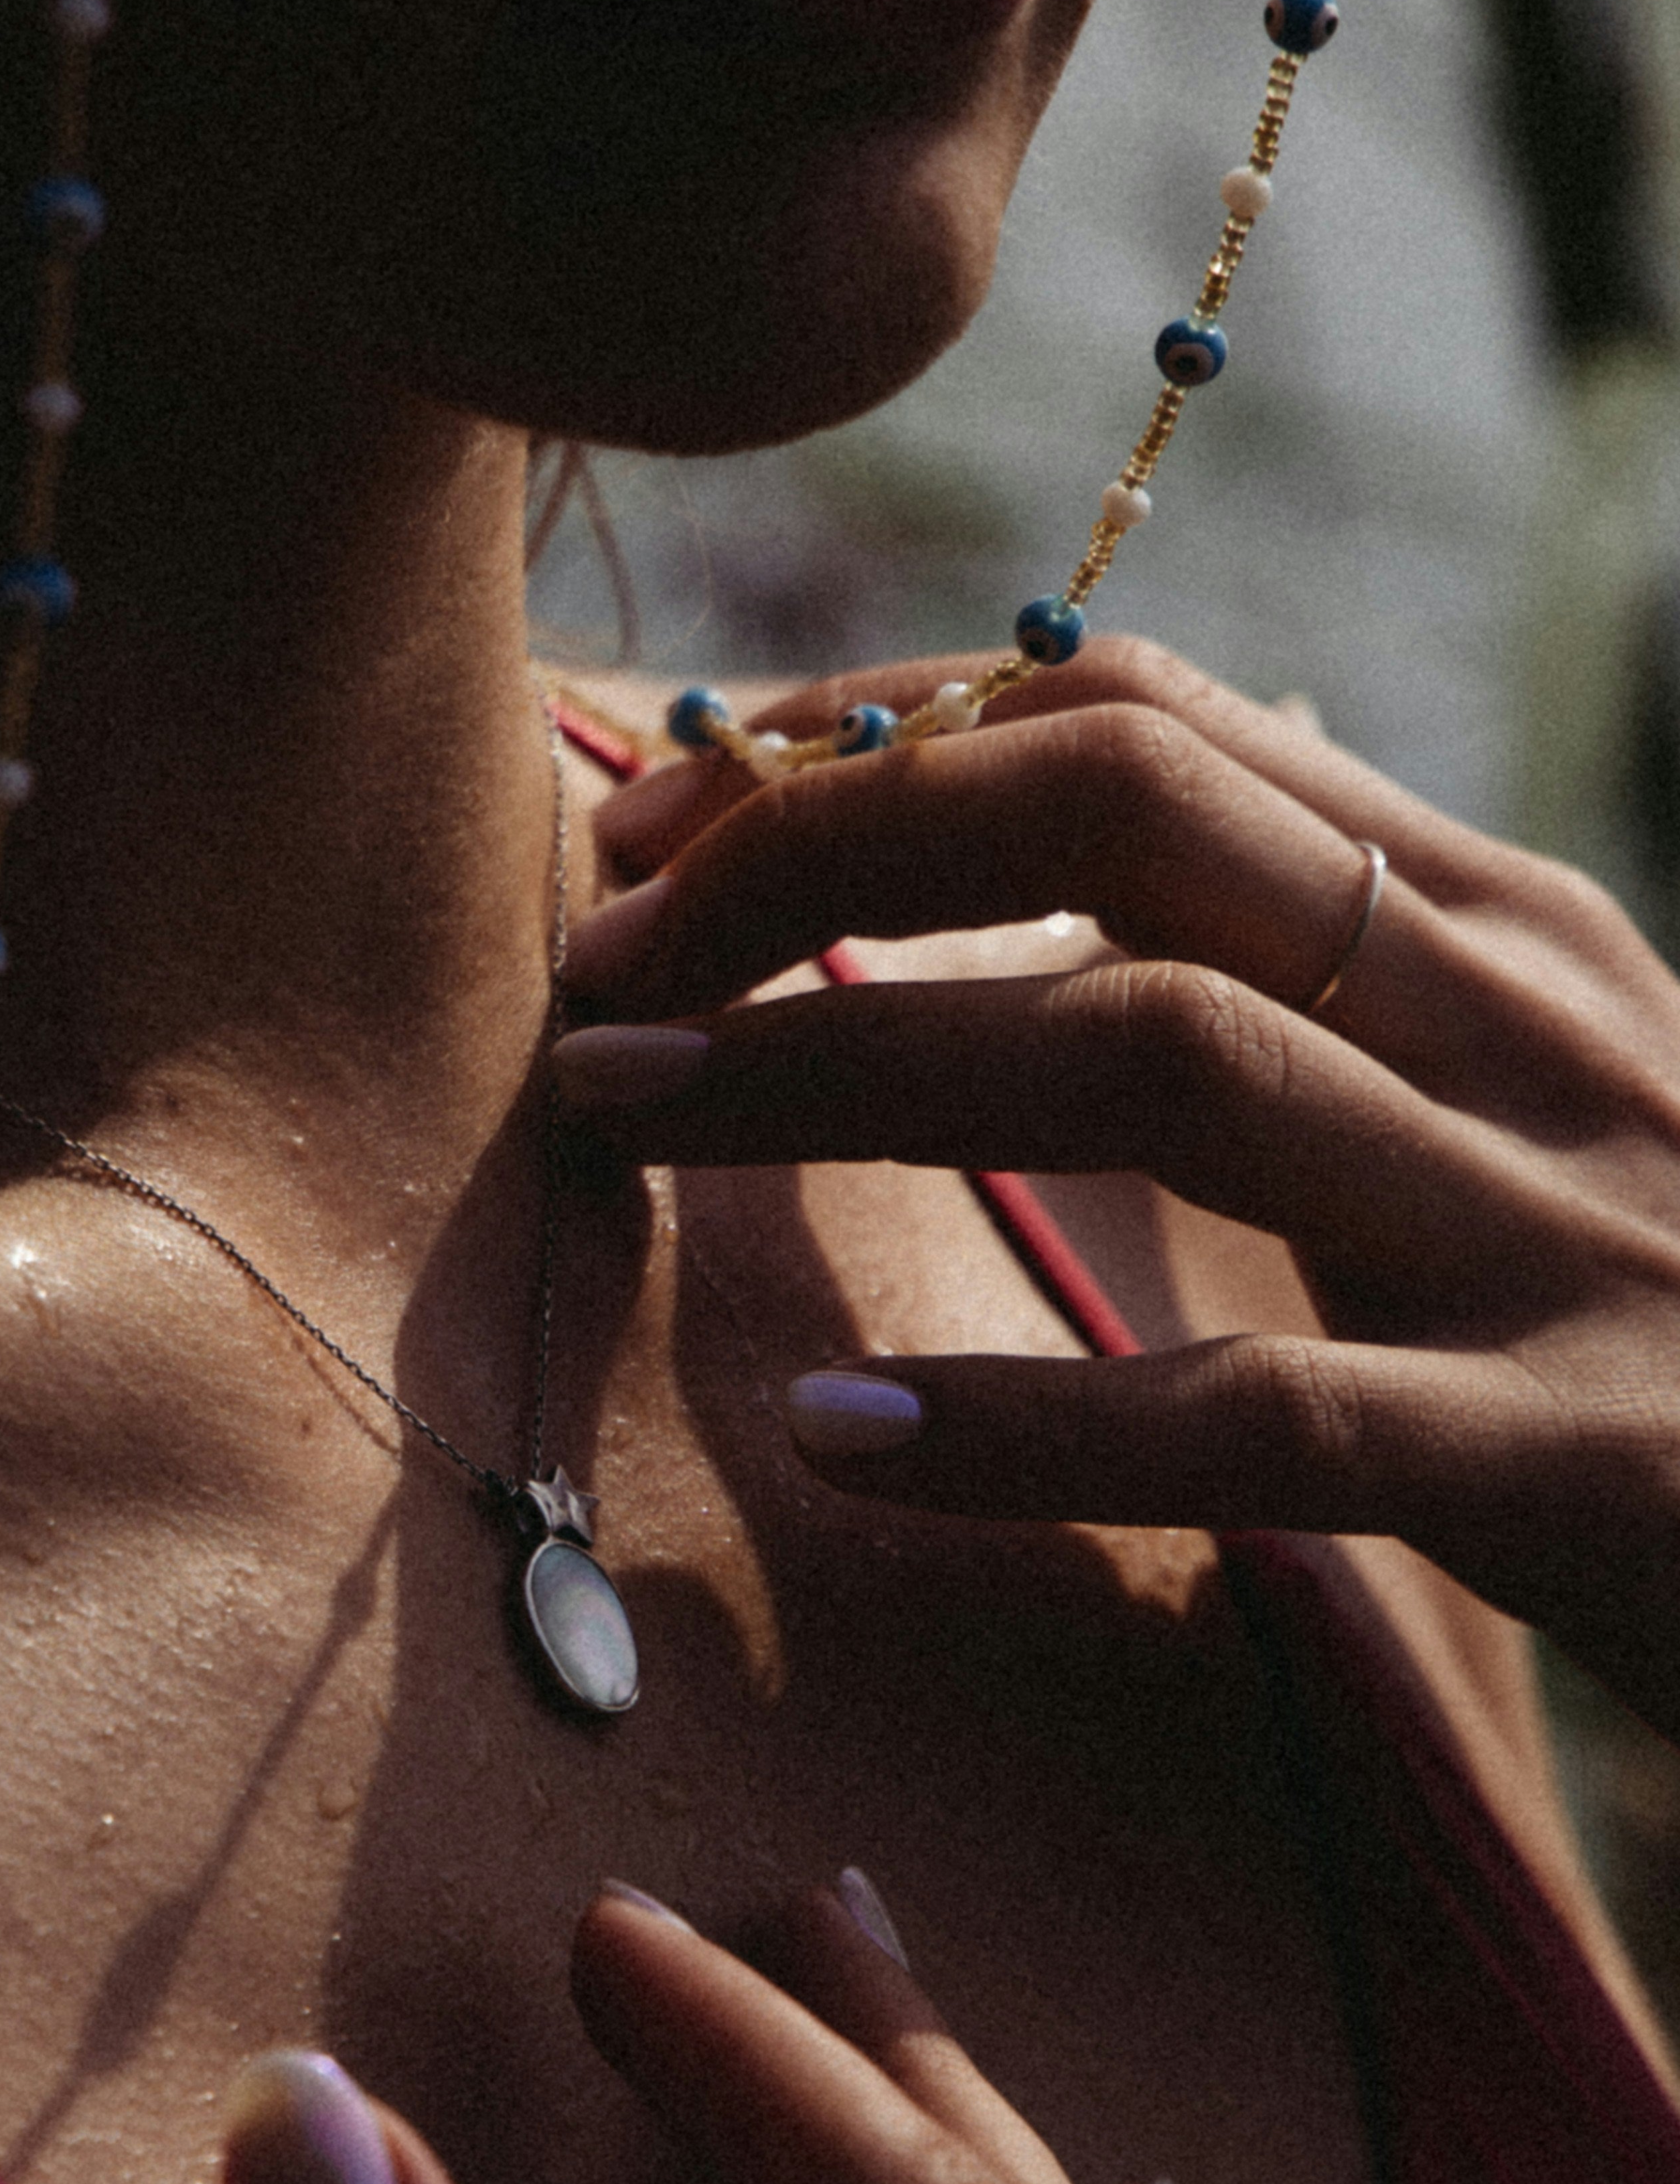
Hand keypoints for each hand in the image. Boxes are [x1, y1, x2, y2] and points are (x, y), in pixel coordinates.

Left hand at [555, 636, 1679, 1744]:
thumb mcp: (1547, 1079)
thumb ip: (1346, 948)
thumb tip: (1138, 771)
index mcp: (1499, 922)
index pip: (1145, 720)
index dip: (879, 736)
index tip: (674, 806)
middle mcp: (1525, 1024)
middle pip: (1122, 818)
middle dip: (823, 850)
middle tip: (602, 950)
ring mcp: (1562, 1233)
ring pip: (1152, 1059)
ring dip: (844, 1067)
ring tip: (617, 1109)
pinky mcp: (1585, 1463)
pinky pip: (1264, 1418)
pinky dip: (1034, 1424)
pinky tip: (841, 1443)